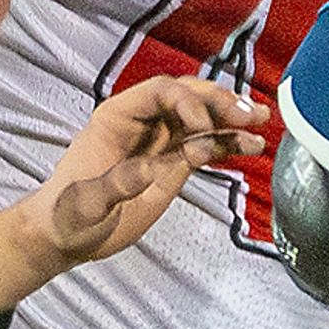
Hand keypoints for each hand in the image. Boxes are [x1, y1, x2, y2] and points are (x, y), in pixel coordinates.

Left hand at [0, 76, 265, 305]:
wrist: (67, 235)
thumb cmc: (68, 216)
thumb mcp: (86, 203)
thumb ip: (115, 185)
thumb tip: (149, 169)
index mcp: (116, 118)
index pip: (157, 92)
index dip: (185, 100)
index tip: (203, 124)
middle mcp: (142, 122)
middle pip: (186, 97)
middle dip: (217, 101)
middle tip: (248, 113)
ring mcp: (161, 142)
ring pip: (201, 118)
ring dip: (231, 117)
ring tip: (261, 121)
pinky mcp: (174, 165)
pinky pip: (206, 146)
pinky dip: (229, 144)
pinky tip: (252, 146)